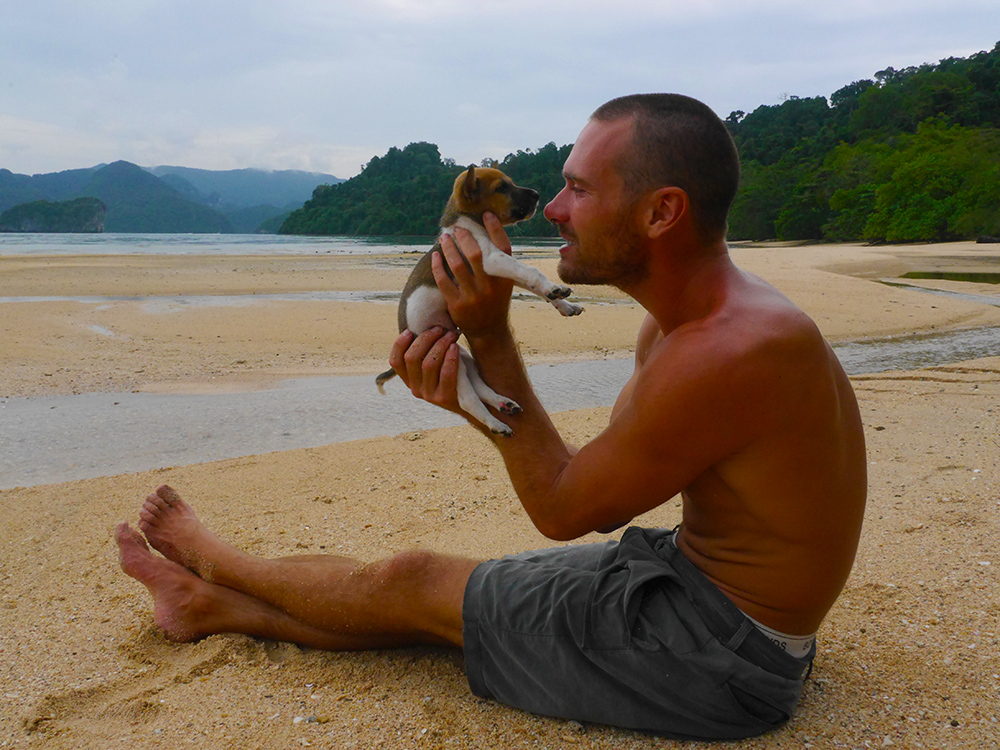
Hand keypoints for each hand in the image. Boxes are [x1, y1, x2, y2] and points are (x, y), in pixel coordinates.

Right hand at [388, 326, 462, 413]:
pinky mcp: (444, 398)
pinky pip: (446, 374)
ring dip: (440, 345)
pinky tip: (455, 347)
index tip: (409, 330)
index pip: (395, 361)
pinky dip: (450, 358)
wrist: (474, 401)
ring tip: (451, 335)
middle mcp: (415, 389)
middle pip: (412, 358)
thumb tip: (426, 325)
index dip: (399, 344)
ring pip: (428, 364)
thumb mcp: (437, 364)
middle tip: (439, 329)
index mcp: (410, 379)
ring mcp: (429, 395)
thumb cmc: (455, 375)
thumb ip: (427, 351)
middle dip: (425, 338)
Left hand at [432, 212, 513, 336]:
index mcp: (505, 278)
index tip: (486, 214)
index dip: (495, 229)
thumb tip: (482, 234)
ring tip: (443, 238)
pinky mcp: (458, 305)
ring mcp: (474, 297)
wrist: (489, 331)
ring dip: (448, 248)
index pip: (503, 248)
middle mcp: (491, 287)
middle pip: (476, 254)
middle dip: (464, 237)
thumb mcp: (503, 283)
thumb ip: (496, 264)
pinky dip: (437, 266)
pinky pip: (444, 281)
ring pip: (458, 265)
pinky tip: (435, 256)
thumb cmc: (495, 301)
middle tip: (457, 228)